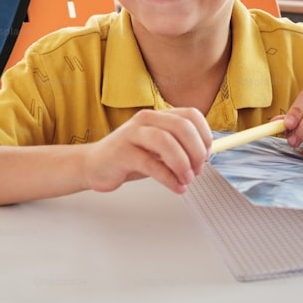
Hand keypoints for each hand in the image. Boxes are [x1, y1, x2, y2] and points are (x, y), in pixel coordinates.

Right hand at [83, 108, 211, 193]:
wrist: (95, 165)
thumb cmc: (129, 157)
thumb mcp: (158, 149)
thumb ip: (179, 148)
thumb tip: (205, 155)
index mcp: (158, 116)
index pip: (191, 115)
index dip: (205, 135)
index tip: (207, 154)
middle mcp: (146, 120)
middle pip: (182, 126)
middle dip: (196, 150)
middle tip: (198, 169)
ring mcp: (133, 134)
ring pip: (166, 142)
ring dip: (182, 163)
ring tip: (187, 179)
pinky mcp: (122, 153)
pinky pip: (151, 164)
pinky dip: (168, 178)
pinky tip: (176, 186)